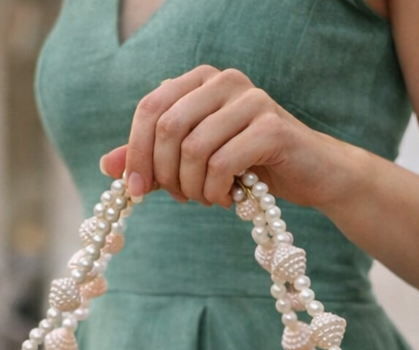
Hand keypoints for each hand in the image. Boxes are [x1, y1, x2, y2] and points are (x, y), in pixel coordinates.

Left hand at [99, 65, 353, 209]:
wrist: (311, 175)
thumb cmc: (250, 167)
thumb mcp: (194, 163)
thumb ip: (153, 159)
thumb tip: (107, 166)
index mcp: (200, 81)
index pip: (149, 108)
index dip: (136, 152)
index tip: (136, 190)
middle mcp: (224, 81)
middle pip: (167, 127)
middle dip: (163, 173)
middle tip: (178, 198)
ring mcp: (250, 100)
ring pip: (193, 149)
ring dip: (192, 187)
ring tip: (208, 199)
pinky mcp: (270, 127)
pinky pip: (221, 164)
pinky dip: (216, 191)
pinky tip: (227, 198)